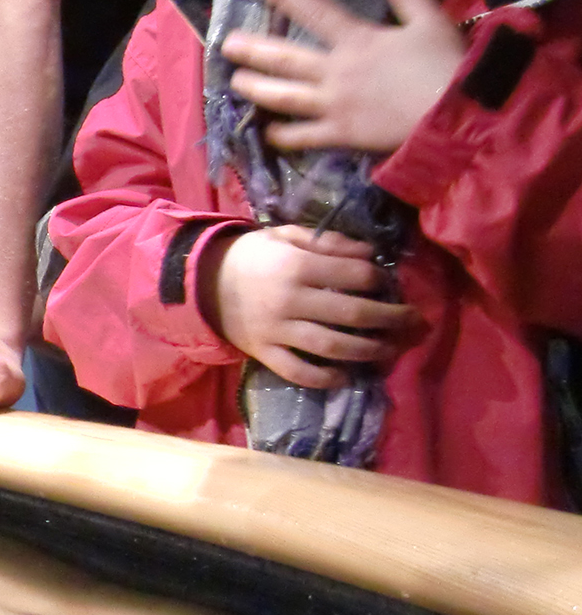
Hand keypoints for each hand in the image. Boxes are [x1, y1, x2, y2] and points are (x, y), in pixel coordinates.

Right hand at [201, 226, 415, 387]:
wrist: (201, 281)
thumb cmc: (251, 255)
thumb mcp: (286, 236)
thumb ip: (328, 242)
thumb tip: (370, 254)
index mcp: (298, 267)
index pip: (355, 276)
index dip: (380, 280)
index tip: (390, 284)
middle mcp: (291, 300)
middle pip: (353, 314)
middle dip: (391, 318)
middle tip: (414, 321)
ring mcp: (277, 330)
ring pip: (332, 346)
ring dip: (369, 351)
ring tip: (390, 349)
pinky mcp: (264, 352)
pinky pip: (297, 371)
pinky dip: (325, 378)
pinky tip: (346, 376)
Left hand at [222, 0, 465, 153]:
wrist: (456, 115)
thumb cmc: (446, 66)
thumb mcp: (432, 22)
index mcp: (358, 40)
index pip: (318, 12)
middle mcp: (337, 71)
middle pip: (286, 59)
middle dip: (254, 50)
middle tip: (227, 44)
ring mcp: (334, 105)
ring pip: (285, 96)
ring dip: (256, 88)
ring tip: (234, 82)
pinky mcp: (340, 135)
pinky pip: (304, 135)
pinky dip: (283, 134)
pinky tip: (266, 131)